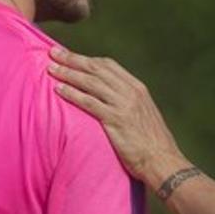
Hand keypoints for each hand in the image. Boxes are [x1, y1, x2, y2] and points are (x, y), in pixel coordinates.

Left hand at [48, 47, 183, 185]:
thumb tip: (110, 100)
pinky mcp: (115, 119)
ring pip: (91, 82)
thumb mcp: (143, 115)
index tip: (70, 55)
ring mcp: (123, 105)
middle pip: (96, 69)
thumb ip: (128, 104)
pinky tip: (59, 90)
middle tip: (54, 52)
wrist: (163, 161)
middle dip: (73, 59)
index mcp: (137, 88)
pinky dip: (72, 94)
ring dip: (69, 73)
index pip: (108, 65)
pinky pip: (89, 102)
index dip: (87, 59)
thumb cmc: (152, 143)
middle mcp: (130, 91)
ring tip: (51, 69)